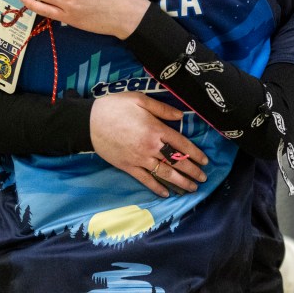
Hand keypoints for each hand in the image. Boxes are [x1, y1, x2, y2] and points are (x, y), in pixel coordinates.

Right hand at [89, 92, 208, 196]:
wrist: (88, 122)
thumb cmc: (115, 107)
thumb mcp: (140, 100)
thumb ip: (162, 109)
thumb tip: (182, 116)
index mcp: (155, 129)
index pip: (181, 144)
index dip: (195, 154)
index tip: (205, 161)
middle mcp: (150, 147)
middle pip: (176, 162)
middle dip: (191, 171)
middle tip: (203, 178)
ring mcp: (139, 159)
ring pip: (164, 174)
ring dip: (180, 182)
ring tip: (192, 188)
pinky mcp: (127, 167)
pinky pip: (145, 180)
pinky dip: (156, 188)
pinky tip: (166, 193)